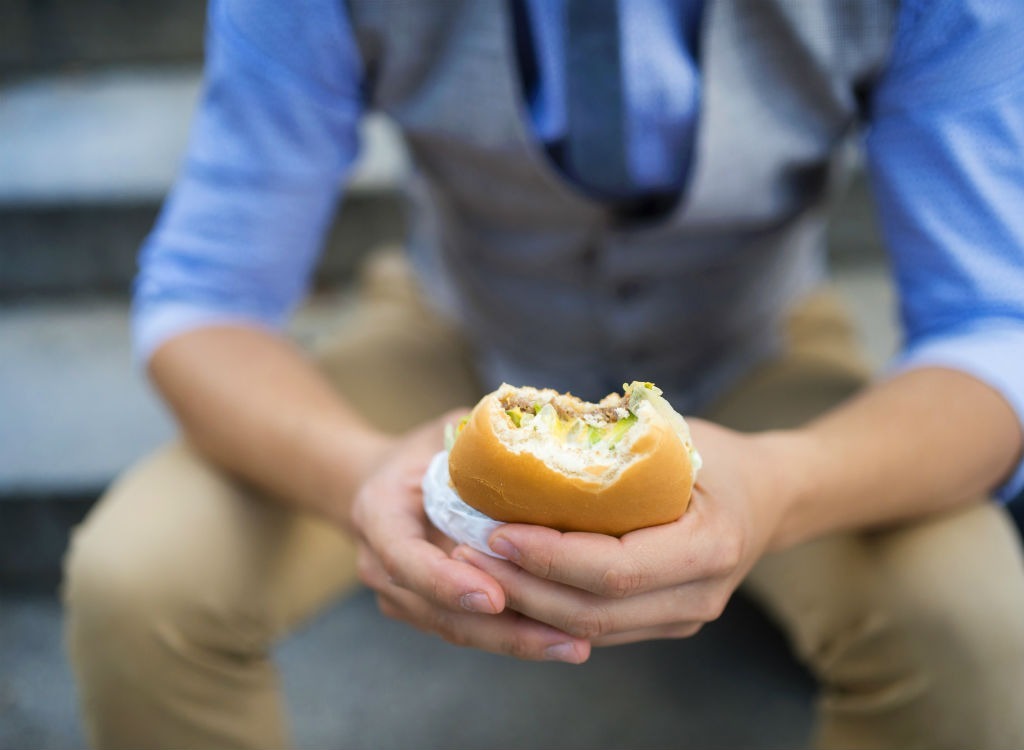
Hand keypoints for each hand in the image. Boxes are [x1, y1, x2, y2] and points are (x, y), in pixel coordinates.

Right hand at [350, 410, 590, 661]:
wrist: (384, 485)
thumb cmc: (423, 451)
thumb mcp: (443, 433)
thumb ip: (479, 444)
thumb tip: (544, 445)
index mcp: (379, 513)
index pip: (405, 558)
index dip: (446, 581)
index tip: (493, 597)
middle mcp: (380, 564)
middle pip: (439, 611)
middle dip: (502, 630)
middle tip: (562, 637)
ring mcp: (401, 596)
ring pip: (458, 630)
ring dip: (516, 642)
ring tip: (572, 646)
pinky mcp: (426, 612)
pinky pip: (470, 631)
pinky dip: (514, 638)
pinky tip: (560, 641)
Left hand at [453, 419, 789, 646]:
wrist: (770, 496)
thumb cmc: (718, 456)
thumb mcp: (679, 438)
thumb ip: (617, 443)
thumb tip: (531, 430)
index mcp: (710, 547)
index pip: (614, 569)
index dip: (549, 557)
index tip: (496, 530)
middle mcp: (699, 597)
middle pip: (594, 612)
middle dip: (522, 587)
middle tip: (466, 552)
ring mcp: (683, 617)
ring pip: (590, 630)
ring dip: (526, 604)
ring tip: (474, 568)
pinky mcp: (663, 622)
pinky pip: (597, 627)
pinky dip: (548, 609)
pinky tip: (508, 582)